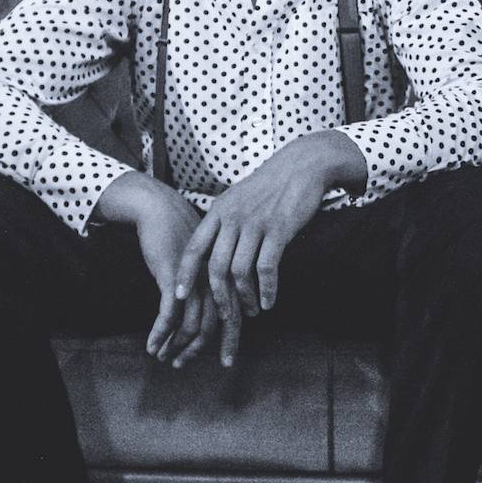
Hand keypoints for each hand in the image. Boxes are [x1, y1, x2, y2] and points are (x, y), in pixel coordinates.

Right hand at [95, 174, 215, 363]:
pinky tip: (152, 346)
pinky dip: (159, 334)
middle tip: (183, 366)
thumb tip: (214, 311)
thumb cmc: (182, 236)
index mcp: (226, 279)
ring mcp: (195, 281)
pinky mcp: (173, 278)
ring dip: (176, 346)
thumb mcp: (202, 263)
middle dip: (200, 351)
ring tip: (163, 357)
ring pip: (190, 326)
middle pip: (215, 326)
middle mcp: (214, 283)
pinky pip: (167, 315)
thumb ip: (211, 285)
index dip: (230, 342)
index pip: (234, 317)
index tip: (226, 362)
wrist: (162, 209)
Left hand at [172, 132, 358, 367]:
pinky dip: (266, 289)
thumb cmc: (270, 185)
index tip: (180, 297)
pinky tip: (269, 302)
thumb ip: (224, 221)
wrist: (302, 165)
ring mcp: (255, 224)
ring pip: (240, 271)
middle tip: (226, 316)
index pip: (194, 248)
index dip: (185, 274)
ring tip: (252, 311)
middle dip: (219, 297)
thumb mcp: (238, 198)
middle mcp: (233, 218)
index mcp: (219, 211)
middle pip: (215, 266)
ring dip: (245, 297)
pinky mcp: (278, 229)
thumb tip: (212, 247)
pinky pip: (266, 267)